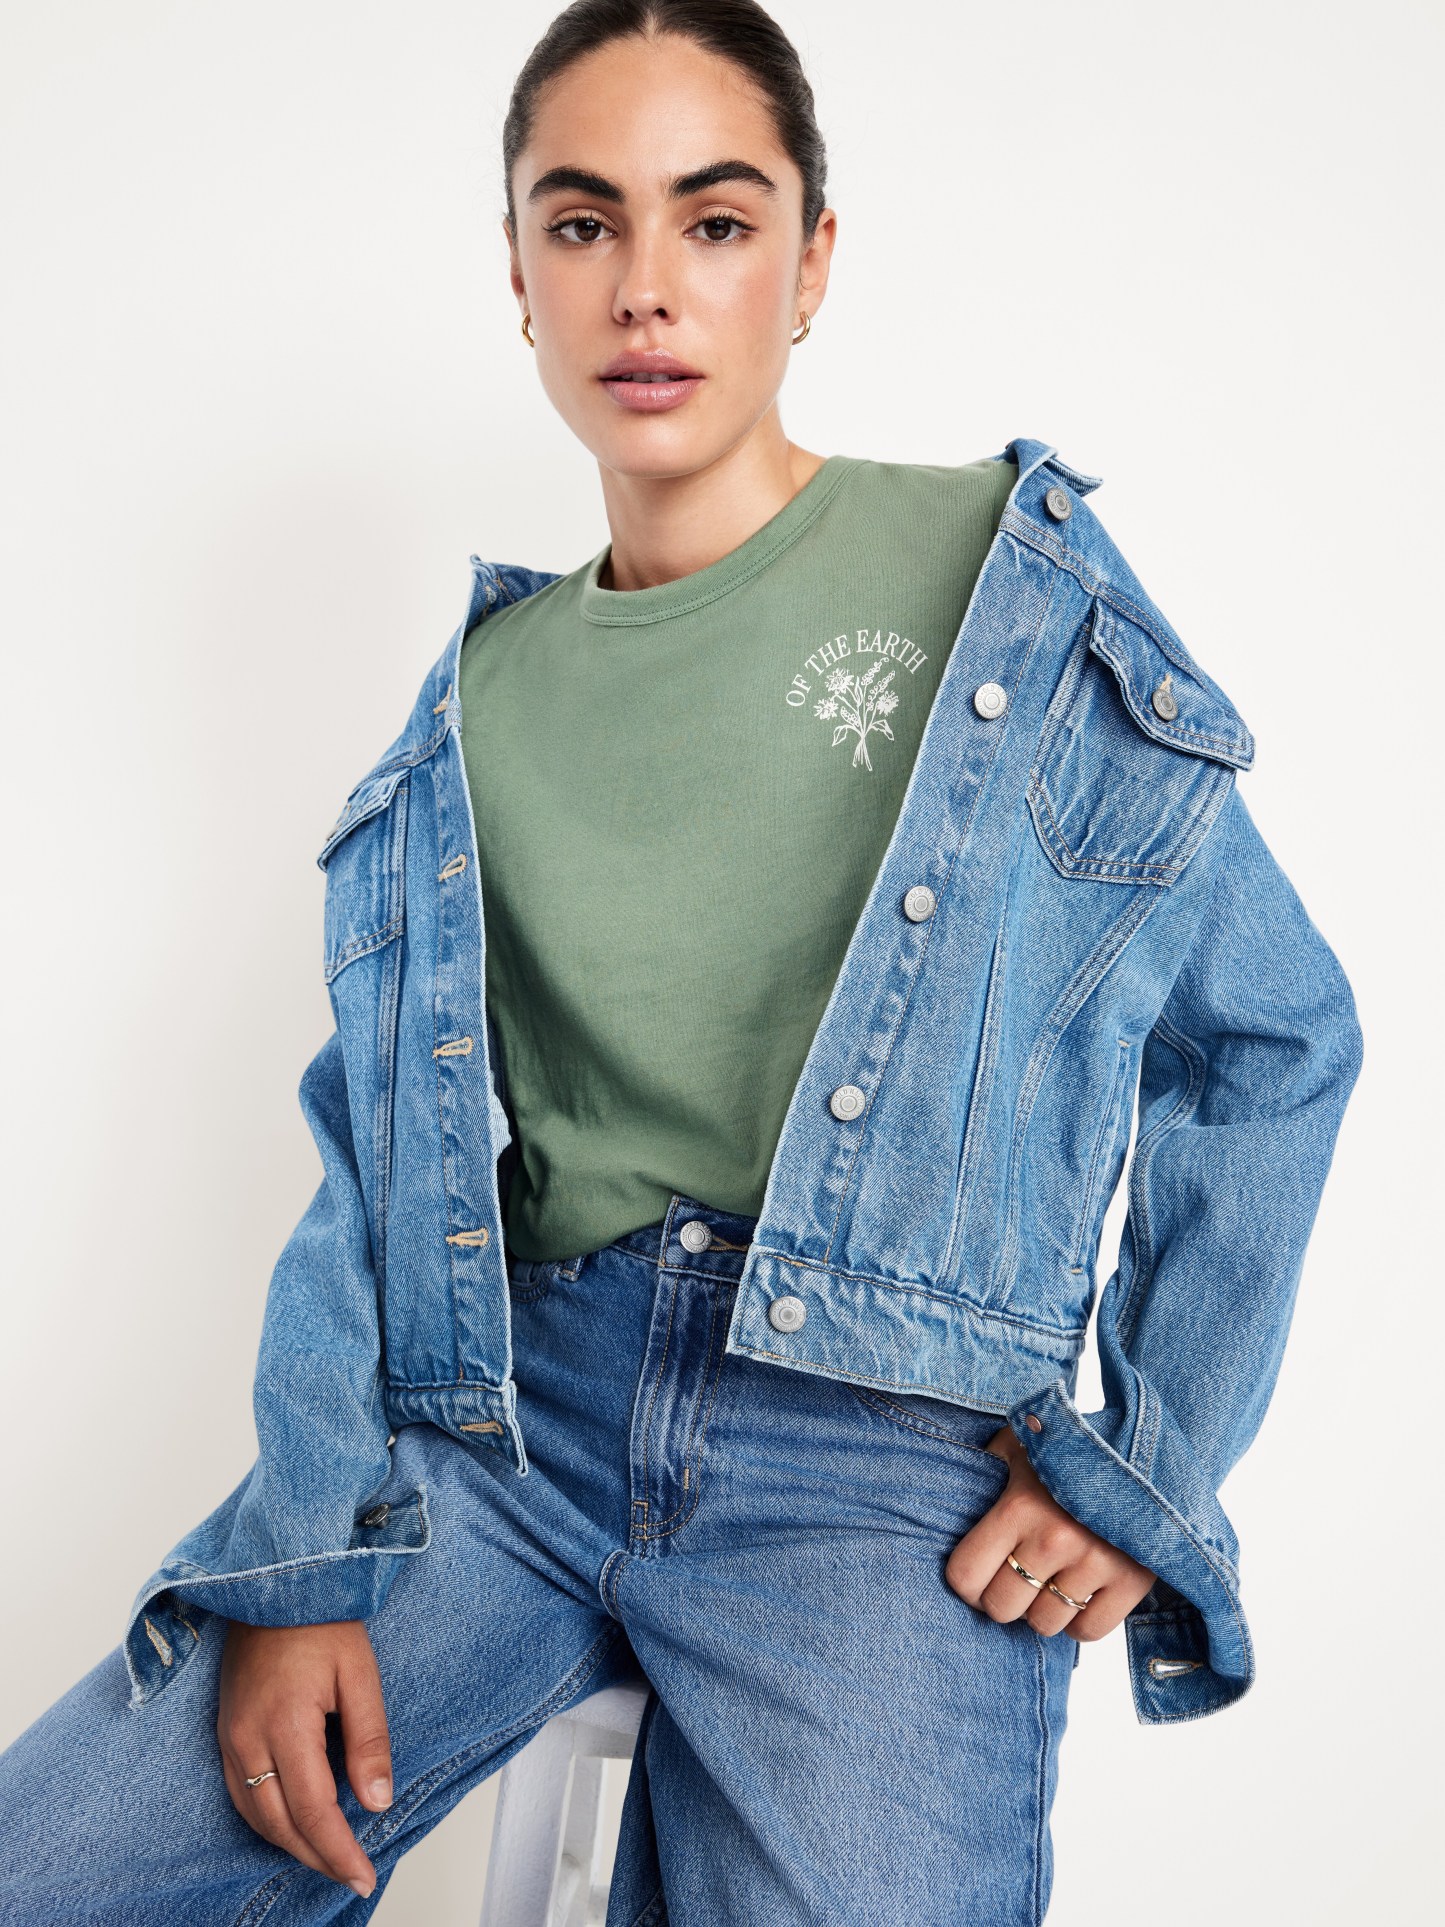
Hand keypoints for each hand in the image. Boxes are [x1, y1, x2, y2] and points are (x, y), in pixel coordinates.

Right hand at [217, 1619, 393, 1897]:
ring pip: (255, 1816)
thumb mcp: (360, 1673)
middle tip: (353, 1874)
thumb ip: (369, 1740)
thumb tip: (378, 1802)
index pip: (313, 1810)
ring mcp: (230, 1737)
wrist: (272, 1579)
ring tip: (329, 1856)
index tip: (364, 1875)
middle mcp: (248, 1739)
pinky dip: (267, 1820)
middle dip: (317, 1857)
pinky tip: (292, 1824)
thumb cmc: (319, 1619)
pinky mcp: (224, 1731)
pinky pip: (240, 1794)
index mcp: (286, 1724)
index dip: (339, 1851)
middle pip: (279, 1824)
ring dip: (290, 1843)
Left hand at [945, 1426, 1156, 1644]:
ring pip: (1045, 1624)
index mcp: (1019, 1506)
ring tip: (1052, 1578)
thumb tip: (943, 1495)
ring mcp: (1096, 1562)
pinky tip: (1081, 1591)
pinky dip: (1080, 1621)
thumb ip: (982, 1470)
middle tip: (1018, 1577)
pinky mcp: (1133, 1580)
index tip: (978, 1577)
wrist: (1142, 1445)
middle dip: (1004, 1598)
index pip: (965, 1576)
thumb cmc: (1066, 1447)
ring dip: (1043, 1608)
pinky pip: (1088, 1632)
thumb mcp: (1015, 1444)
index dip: (967, 1583)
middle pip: (1002, 1608)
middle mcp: (1055, 1538)